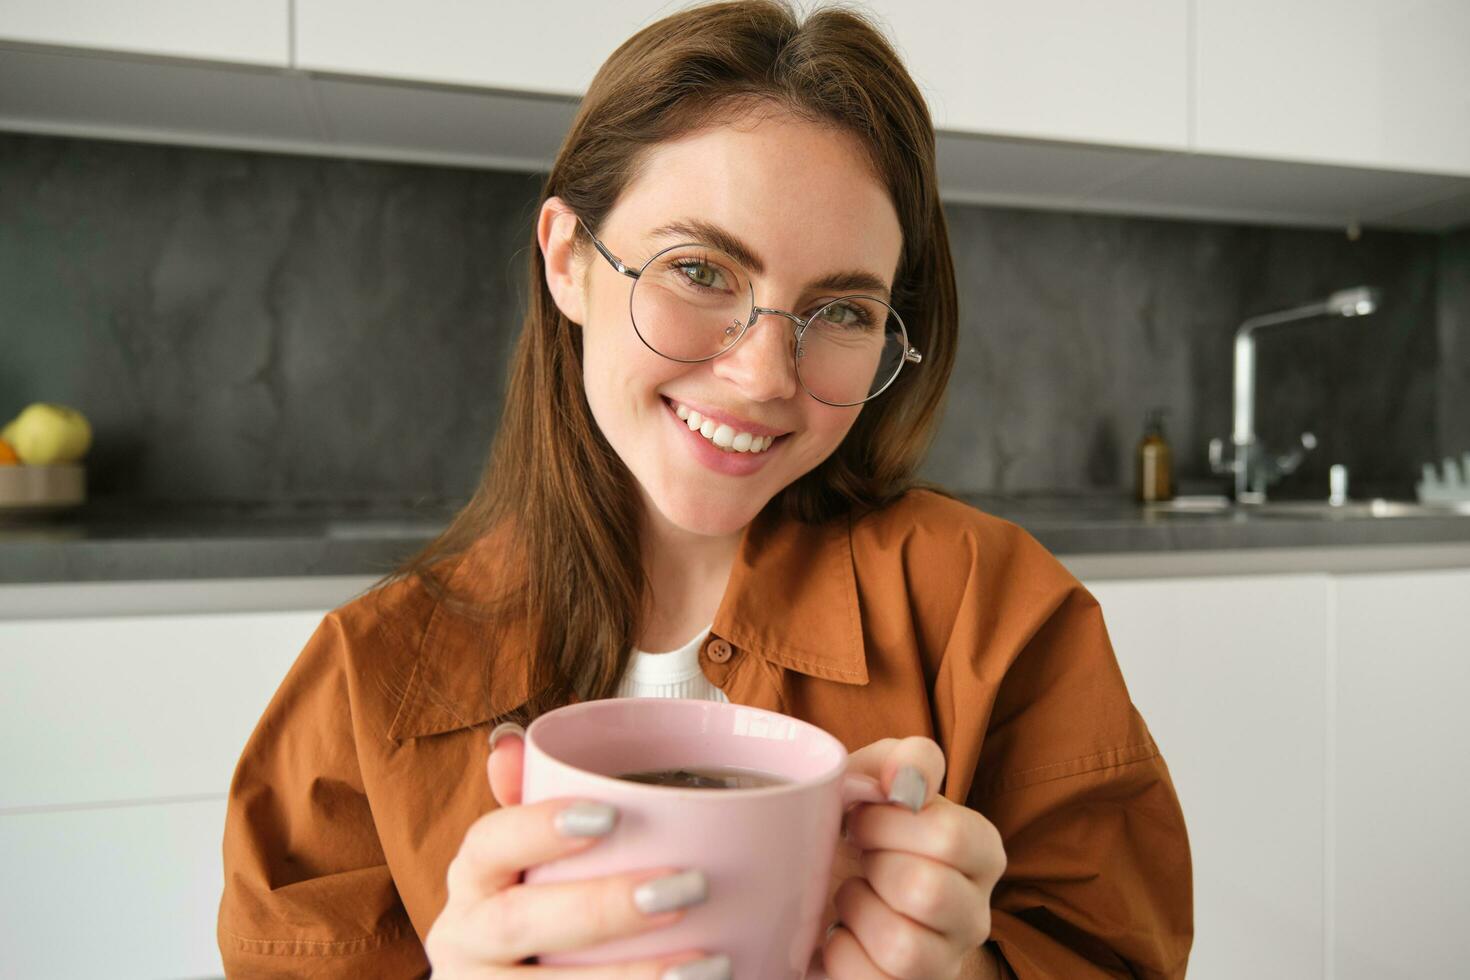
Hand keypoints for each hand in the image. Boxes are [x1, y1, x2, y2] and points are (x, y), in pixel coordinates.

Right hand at [424, 723, 730, 977]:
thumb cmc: (540, 912)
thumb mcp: (531, 858)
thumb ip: (533, 801)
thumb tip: (509, 745)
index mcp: (474, 881)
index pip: (489, 844)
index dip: (539, 828)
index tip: (608, 817)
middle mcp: (466, 940)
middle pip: (521, 923)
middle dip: (604, 908)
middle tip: (687, 887)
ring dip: (630, 979)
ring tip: (710, 965)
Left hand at [819, 737, 1005, 979]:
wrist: (828, 883)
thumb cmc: (863, 826)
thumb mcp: (879, 775)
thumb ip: (906, 760)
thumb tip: (904, 780)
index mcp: (981, 851)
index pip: (953, 837)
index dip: (889, 822)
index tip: (862, 817)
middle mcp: (975, 913)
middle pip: (928, 892)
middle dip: (872, 865)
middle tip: (857, 854)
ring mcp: (945, 962)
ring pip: (905, 947)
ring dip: (856, 910)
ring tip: (849, 893)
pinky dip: (839, 952)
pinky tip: (839, 931)